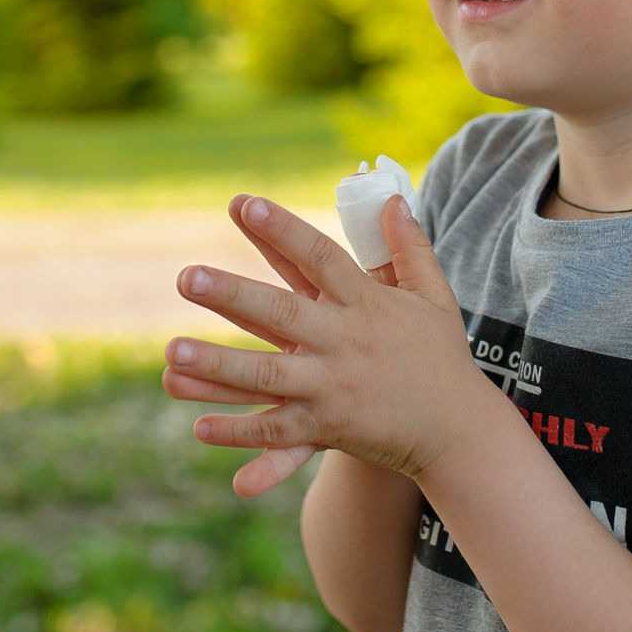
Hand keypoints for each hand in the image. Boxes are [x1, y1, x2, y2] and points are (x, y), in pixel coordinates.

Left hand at [162, 192, 486, 496]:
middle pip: (281, 313)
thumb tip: (392, 199)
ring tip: (171, 353)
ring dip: (218, 366)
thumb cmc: (442, 358)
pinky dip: (239, 432)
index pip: (320, 257)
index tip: (243, 203)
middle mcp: (345, 344)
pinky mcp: (328, 429)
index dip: (282, 229)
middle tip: (185, 276)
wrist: (461, 432)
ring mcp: (333, 389)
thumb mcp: (433, 297)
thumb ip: (409, 249)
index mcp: (368, 304)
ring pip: (267, 375)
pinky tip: (198, 427)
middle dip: (232, 294)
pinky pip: (277, 431)